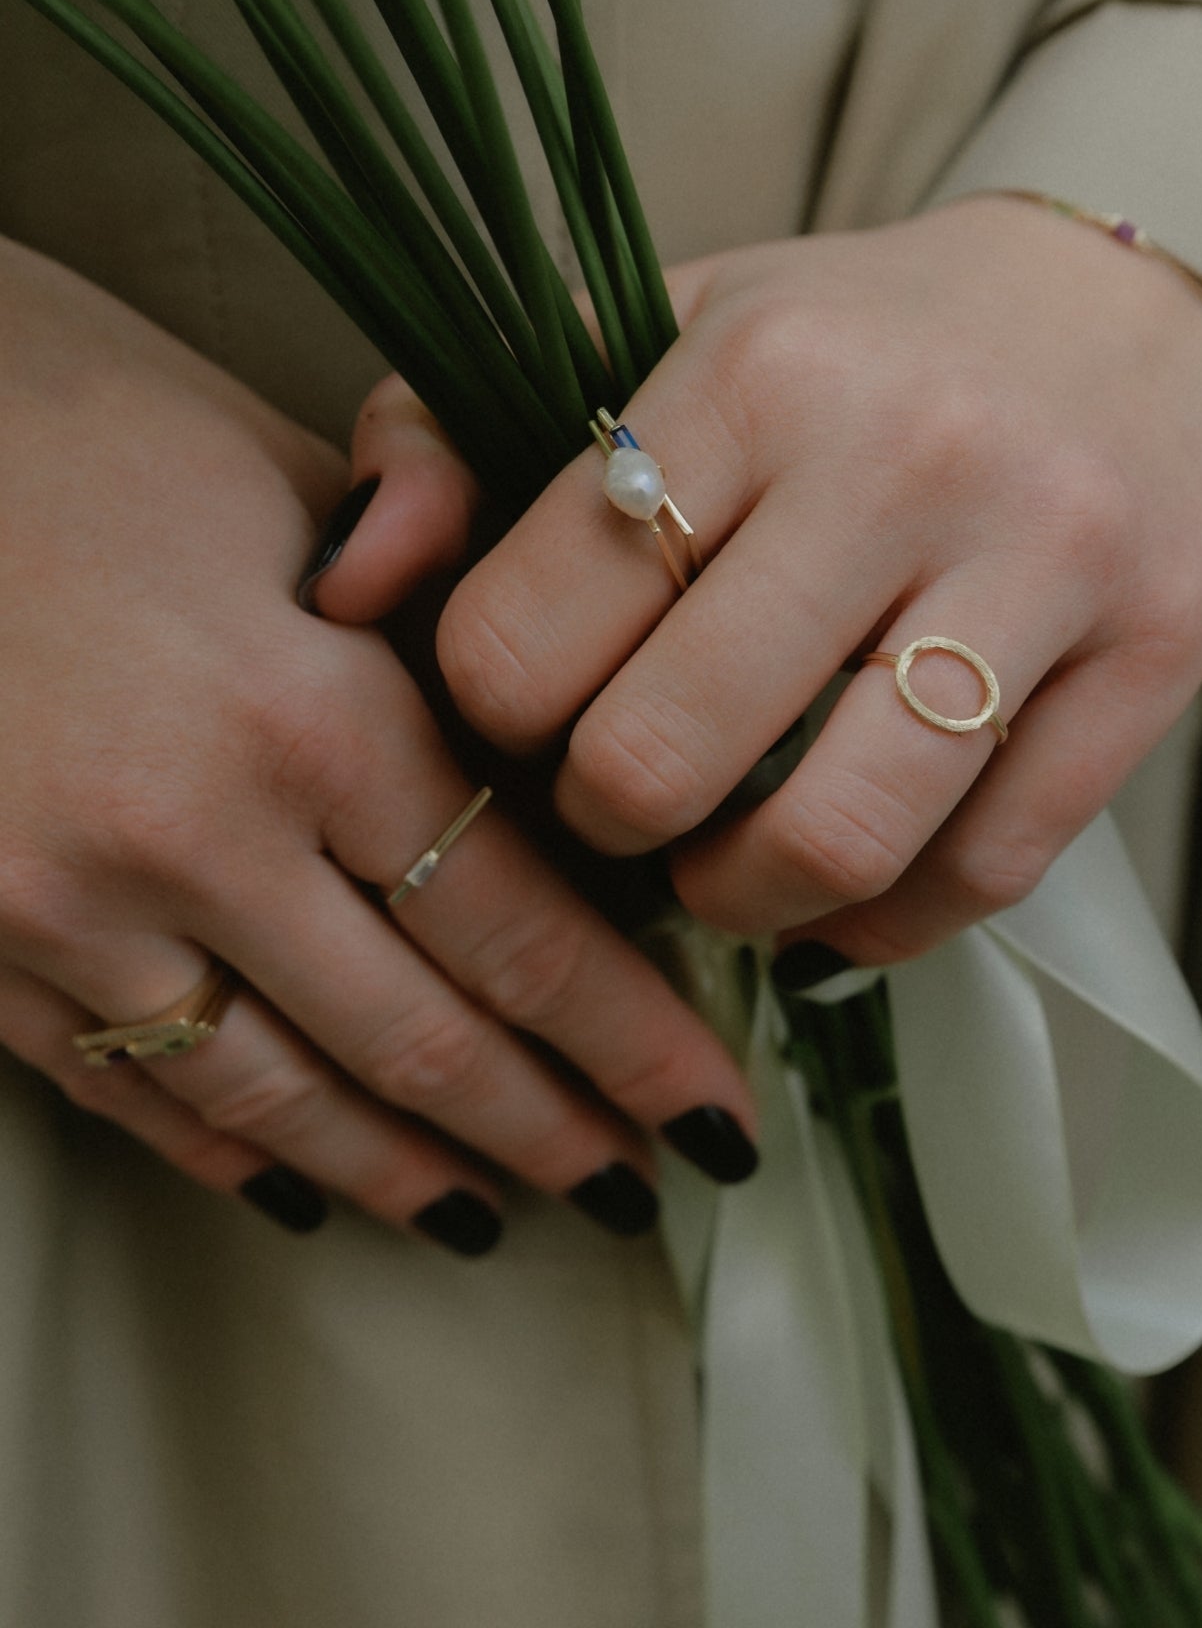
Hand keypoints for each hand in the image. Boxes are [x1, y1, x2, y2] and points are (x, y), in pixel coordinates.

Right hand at [0, 239, 755, 1252]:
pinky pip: (121, 1086)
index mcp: (307, 710)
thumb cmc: (73, 412)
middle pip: (417, 1037)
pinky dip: (228, 1146)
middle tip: (635, 1191)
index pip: (516, 924)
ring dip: (398, 1170)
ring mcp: (57, 906)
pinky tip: (301, 1185)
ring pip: (272, 1095)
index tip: (710, 1112)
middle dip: (546, 1128)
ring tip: (494, 1215)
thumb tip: (540, 721)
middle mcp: (191, 836)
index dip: (630, 1039)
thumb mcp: (284, 477)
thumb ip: (432, 604)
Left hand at [333, 196, 1201, 964]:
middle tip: (620, 802)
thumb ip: (458, 432)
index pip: (527, 633)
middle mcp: (906, 457)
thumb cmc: (859, 342)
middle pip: (663, 760)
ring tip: (726, 868)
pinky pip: (988, 872)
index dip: (492, 719)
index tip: (530, 712)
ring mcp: (1049, 562)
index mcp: (751, 371)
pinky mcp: (1156, 658)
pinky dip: (887, 921)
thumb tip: (353, 588)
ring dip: (741, 902)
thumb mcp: (651, 329)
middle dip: (605, 827)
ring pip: (838, 840)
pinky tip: (847, 887)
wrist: (1133, 302)